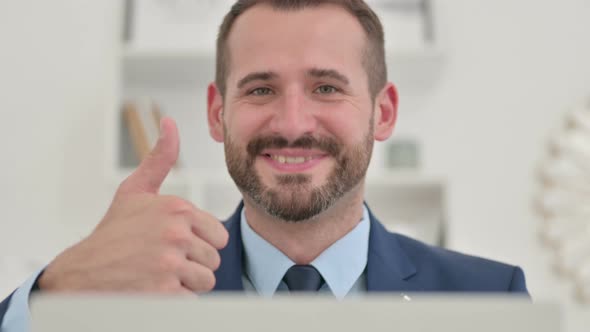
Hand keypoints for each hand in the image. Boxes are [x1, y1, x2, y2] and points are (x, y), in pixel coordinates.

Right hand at [38, 117, 228, 293]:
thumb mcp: (135, 191)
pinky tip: (155, 289)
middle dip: (194, 264)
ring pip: (206, 280)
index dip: (199, 243)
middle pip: (213, 259)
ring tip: (160, 274)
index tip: (174, 243)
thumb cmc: (113, 233)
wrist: (82, 272)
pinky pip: (192, 300)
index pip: (218, 235)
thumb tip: (170, 123)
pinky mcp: (163, 293)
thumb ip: (160, 158)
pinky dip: (177, 299)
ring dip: (187, 283)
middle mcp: (176, 235)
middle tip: (164, 260)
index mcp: (177, 209)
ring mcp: (169, 264)